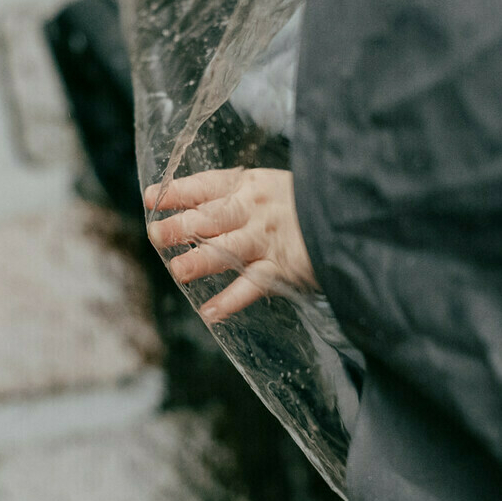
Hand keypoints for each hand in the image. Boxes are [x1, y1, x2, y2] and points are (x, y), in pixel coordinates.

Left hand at [144, 168, 317, 322]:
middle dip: (182, 226)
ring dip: (201, 260)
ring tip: (178, 270)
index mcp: (249, 186)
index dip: (177, 193)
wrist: (350, 215)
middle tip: (156, 234)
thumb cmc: (307, 204)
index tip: (151, 198)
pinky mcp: (283, 268)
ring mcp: (267, 240)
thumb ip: (235, 201)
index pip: (206, 186)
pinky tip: (211, 314)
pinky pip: (253, 285)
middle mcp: (255, 211)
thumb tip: (190, 214)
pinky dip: (232, 301)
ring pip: (228, 250)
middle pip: (211, 218)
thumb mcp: (271, 190)